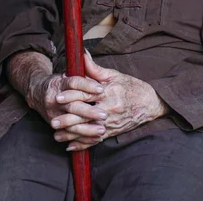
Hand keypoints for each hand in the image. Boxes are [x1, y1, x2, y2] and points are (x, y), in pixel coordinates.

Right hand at [27, 71, 109, 147]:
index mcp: (60, 83)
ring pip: (70, 122)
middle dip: (89, 111)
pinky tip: (95, 139)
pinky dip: (82, 138)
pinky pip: (69, 133)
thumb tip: (87, 55)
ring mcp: (53, 113)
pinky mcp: (53, 124)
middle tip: (104, 114)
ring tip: (102, 130)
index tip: (101, 89)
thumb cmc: (59, 82)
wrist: (36, 93)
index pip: (74, 83)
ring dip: (87, 128)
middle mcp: (54, 99)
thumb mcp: (69, 72)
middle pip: (72, 105)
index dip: (87, 85)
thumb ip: (83, 67)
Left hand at [52, 51, 168, 150]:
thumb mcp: (114, 75)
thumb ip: (95, 69)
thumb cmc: (131, 86)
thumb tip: (82, 56)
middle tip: (53, 120)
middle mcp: (109, 109)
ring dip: (71, 134)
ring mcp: (110, 123)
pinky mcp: (111, 132)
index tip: (58, 97)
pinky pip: (95, 141)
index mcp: (109, 93)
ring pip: (87, 131)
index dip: (72, 95)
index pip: (87, 94)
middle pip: (85, 115)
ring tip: (57, 135)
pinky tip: (70, 146)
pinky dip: (82, 145)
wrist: (149, 103)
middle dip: (68, 119)